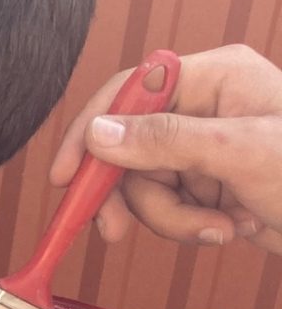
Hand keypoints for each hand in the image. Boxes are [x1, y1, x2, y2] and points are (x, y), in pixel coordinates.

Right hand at [49, 44, 281, 253]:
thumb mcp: (241, 153)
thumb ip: (167, 140)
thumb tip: (101, 134)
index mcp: (217, 78)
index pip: (132, 91)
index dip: (92, 130)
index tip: (66, 175)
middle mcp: (208, 107)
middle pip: (132, 147)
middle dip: (135, 194)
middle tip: (114, 231)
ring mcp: (208, 149)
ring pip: (149, 185)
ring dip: (174, 218)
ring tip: (218, 227)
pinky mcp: (212, 185)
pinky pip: (171, 207)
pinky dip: (192, 226)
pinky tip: (230, 227)